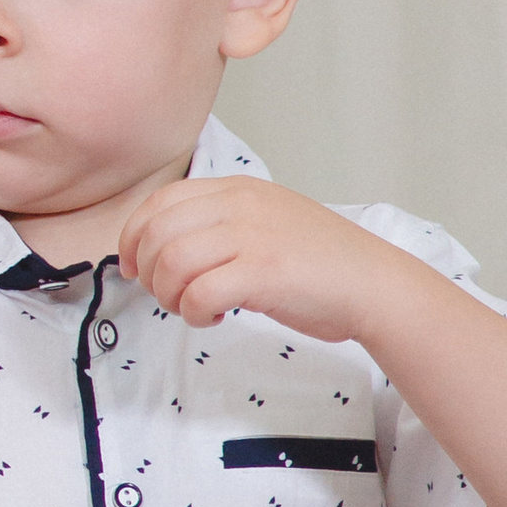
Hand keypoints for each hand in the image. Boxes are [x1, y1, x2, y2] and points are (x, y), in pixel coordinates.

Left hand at [119, 178, 397, 338]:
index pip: (160, 203)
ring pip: (170, 264)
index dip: (133, 238)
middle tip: (169, 296)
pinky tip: (216, 317)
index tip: (133, 267)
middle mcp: (240, 205)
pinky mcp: (263, 272)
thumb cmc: (319, 264)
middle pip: (156, 235)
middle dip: (148, 273)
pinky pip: (198, 294)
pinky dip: (195, 312)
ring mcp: (252, 236)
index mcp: (237, 189)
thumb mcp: (264, 222)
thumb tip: (161, 248)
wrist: (372, 284)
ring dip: (169, 296)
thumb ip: (219, 224)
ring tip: (194, 308)